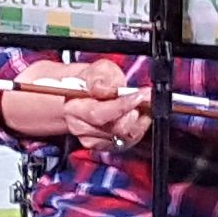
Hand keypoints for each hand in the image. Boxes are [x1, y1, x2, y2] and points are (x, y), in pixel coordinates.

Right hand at [6, 58, 150, 146]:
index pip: (98, 114)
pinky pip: (127, 142)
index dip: (122, 106)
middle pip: (115, 129)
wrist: (87, 94)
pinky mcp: (104, 147)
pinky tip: (137, 116)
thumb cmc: (93, 81)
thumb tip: (104, 89)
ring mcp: (92, 140)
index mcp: (73, 107)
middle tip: (144, 98)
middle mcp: (80, 127)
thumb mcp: (98, 69)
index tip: (140, 95)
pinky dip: (137, 129)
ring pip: (124, 137)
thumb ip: (101, 77)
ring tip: (141, 105)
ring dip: (139, 121)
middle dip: (135, 113)